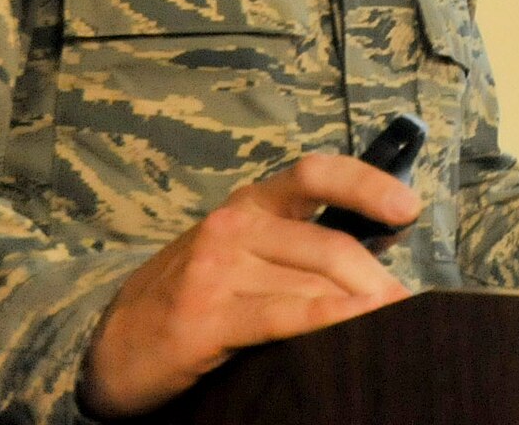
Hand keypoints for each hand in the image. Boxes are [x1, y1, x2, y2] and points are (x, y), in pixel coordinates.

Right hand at [78, 154, 420, 417]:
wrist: (110, 345)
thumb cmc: (195, 295)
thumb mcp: (243, 251)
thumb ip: (298, 244)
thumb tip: (379, 255)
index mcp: (251, 201)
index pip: (317, 173)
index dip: (368, 185)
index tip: (408, 209)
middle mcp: (235, 223)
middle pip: (329, 243)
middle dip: (377, 277)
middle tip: (408, 305)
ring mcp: (217, 268)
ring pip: (312, 282)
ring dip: (361, 306)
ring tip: (393, 325)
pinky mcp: (204, 316)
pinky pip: (281, 314)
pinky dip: (326, 319)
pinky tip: (355, 325)